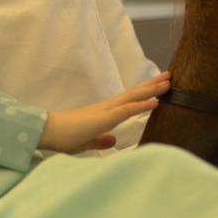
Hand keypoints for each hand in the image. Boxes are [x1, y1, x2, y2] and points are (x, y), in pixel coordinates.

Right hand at [39, 71, 170, 153]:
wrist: (47, 133)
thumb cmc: (63, 138)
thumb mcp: (86, 142)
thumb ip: (100, 140)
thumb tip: (112, 140)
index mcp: (103, 113)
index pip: (127, 100)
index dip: (143, 93)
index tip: (157, 88)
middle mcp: (106, 107)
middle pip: (134, 93)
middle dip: (152, 85)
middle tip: (169, 76)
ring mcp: (106, 111)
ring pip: (133, 96)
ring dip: (152, 89)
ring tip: (168, 82)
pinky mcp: (104, 118)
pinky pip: (127, 109)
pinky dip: (143, 105)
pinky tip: (157, 102)